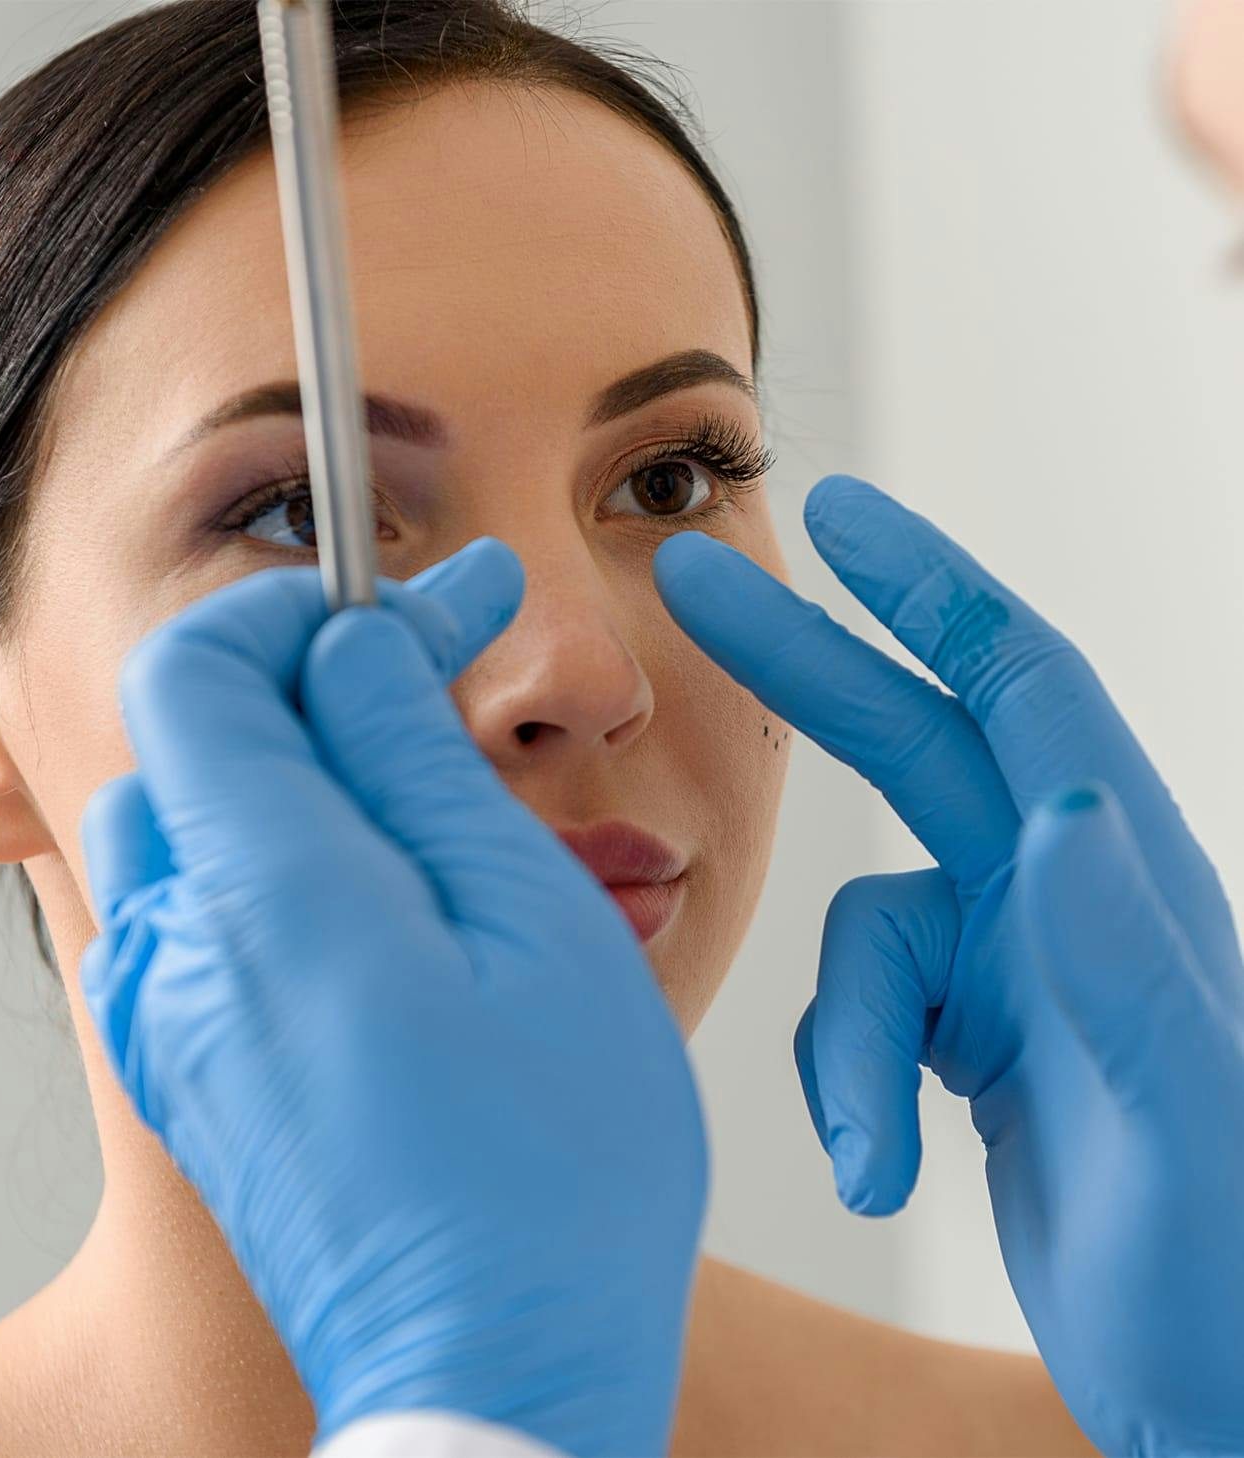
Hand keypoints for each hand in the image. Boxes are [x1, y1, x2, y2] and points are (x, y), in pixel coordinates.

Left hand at [78, 538, 707, 1457]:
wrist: (494, 1377)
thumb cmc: (553, 1170)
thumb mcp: (526, 921)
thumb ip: (419, 756)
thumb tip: (357, 642)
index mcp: (265, 895)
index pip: (204, 665)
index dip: (307, 607)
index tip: (423, 603)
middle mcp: (181, 948)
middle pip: (192, 731)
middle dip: (314, 673)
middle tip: (440, 680)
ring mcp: (168, 1015)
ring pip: (191, 811)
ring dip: (296, 762)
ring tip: (421, 791)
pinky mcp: (186, 1066)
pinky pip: (195, 903)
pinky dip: (272, 849)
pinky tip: (377, 892)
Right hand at [653, 476, 1243, 1456]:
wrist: (1211, 1391)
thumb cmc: (1223, 1273)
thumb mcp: (1182, 1124)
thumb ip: (1118, 962)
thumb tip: (1063, 806)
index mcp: (1121, 881)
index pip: (1021, 687)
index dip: (929, 587)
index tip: (838, 513)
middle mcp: (1061, 899)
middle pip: (908, 741)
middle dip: (800, 660)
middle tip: (692, 583)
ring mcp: (1008, 965)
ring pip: (860, 938)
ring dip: (840, 1043)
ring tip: (871, 1152)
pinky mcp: (964, 1034)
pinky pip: (854, 1016)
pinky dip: (841, 1086)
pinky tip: (877, 1168)